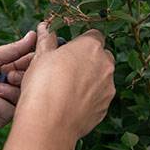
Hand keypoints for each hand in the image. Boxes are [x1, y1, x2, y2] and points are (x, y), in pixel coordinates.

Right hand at [0, 22, 114, 149]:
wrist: (49, 122)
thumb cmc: (43, 85)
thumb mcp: (41, 58)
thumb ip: (47, 41)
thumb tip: (44, 27)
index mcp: (91, 47)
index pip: (94, 35)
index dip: (81, 41)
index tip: (70, 48)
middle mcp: (106, 66)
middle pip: (102, 57)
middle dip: (89, 60)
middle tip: (67, 68)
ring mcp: (108, 88)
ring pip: (102, 78)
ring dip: (90, 80)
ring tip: (67, 89)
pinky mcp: (106, 107)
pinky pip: (99, 97)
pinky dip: (89, 98)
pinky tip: (71, 103)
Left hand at [0, 30, 36, 132]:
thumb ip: (14, 50)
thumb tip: (34, 34)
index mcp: (5, 71)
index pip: (29, 67)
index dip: (33, 64)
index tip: (35, 59)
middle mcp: (7, 88)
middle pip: (30, 84)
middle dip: (19, 78)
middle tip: (7, 76)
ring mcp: (3, 104)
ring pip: (21, 99)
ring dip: (5, 91)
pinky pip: (9, 111)